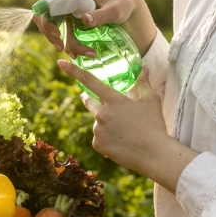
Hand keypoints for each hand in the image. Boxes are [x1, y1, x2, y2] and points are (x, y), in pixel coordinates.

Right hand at [33, 0, 157, 57]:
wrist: (129, 8)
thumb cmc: (124, 4)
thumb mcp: (116, 9)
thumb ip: (100, 14)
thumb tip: (84, 19)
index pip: (51, 5)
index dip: (48, 20)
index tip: (57, 35)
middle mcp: (69, 3)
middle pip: (48, 18)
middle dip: (51, 34)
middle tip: (61, 48)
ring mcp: (71, 14)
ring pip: (55, 29)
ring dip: (61, 42)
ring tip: (75, 55)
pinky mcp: (75, 24)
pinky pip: (64, 35)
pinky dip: (67, 45)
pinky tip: (75, 54)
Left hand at [58, 60, 197, 193]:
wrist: (153, 154)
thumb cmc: (154, 125)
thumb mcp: (151, 101)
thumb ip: (143, 83)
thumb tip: (145, 68)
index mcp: (113, 100)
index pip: (90, 81)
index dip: (74, 71)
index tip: (60, 62)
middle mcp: (101, 114)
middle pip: (89, 102)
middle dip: (91, 99)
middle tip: (102, 103)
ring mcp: (98, 130)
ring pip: (98, 122)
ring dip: (106, 123)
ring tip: (125, 131)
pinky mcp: (97, 144)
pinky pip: (99, 138)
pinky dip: (107, 139)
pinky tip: (120, 142)